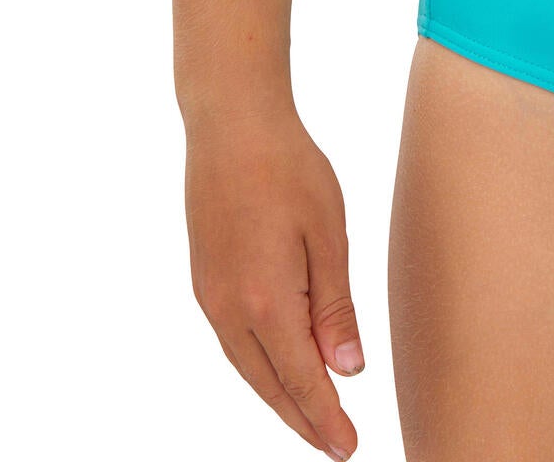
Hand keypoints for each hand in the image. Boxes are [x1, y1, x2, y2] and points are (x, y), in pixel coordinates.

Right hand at [185, 111, 362, 458]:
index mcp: (265, 301)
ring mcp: (210, 297)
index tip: (348, 448)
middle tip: (336, 445)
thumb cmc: (289, 169)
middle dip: (303, 419)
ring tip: (312, 417)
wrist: (232, 125)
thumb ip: (335, 308)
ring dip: (280, 396)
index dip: (326, 419)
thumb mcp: (328, 234)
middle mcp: (228, 310)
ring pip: (248, 367)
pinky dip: (260, 366)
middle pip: (270, 385)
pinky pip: (234, 342)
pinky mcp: (204, 280)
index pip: (302, 381)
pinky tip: (279, 367)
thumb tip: (347, 372)